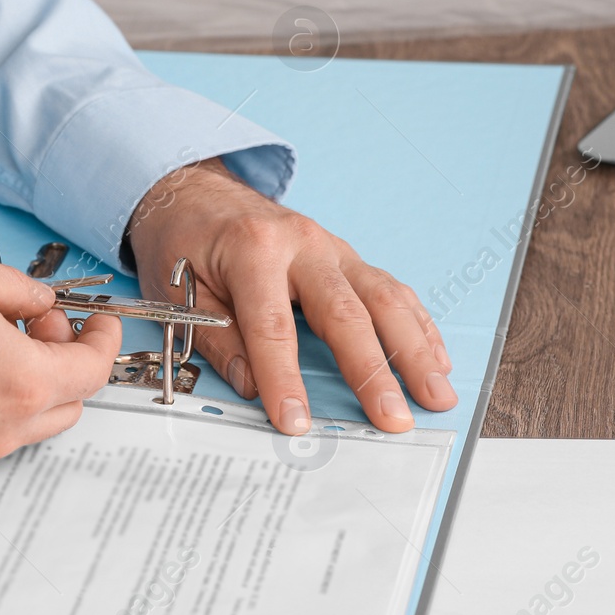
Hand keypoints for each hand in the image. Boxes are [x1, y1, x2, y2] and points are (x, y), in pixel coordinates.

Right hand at [0, 249, 121, 477]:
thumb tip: (39, 300)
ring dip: (28, 385)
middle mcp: (1, 430)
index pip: (93, 370)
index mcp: (21, 382)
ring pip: (26, 424)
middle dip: (64, 360)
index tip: (97, 322)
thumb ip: (20, 290)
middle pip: (67, 404)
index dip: (102, 339)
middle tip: (37, 321)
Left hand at [126, 159, 455, 434]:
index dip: (285, 379)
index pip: (272, 326)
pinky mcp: (347, 258)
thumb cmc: (183, 242)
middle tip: (393, 418)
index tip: (295, 422)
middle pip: (345, 313)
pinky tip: (436, 360)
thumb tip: (253, 388)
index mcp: (252, 249)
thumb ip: (217, 340)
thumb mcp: (178, 291)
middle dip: (373, 371)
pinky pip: (391, 291)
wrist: (196, 192)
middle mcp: (301, 244)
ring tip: (436, 395)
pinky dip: (418, 327)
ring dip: (415, 351)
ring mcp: (332, 248)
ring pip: (384, 298)